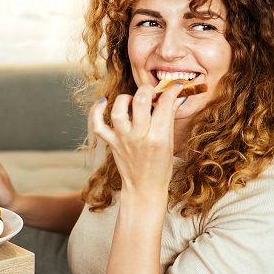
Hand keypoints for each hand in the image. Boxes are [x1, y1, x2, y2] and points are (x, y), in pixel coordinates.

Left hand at [89, 83, 185, 198]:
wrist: (144, 188)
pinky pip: (98, 125)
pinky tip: (103, 102)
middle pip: (140, 102)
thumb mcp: (170, 142)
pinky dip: (97, 111)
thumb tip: (176, 97)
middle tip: (152, 92)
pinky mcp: (111, 143)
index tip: (175, 86)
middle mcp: (139, 137)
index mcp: (158, 138)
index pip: (164, 105)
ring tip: (133, 100)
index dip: (171, 91)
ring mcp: (123, 140)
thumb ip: (170, 118)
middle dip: (148, 90)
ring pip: (118, 110)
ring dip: (125, 99)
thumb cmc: (160, 167)